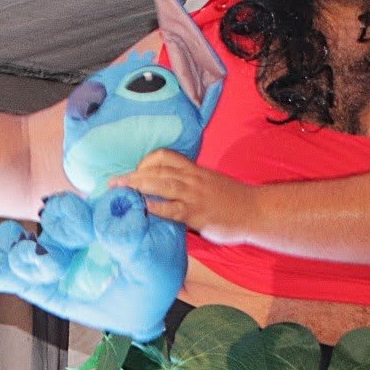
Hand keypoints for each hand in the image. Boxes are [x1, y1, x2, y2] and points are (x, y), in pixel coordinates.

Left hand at [123, 151, 261, 244]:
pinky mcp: (197, 213)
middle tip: (113, 182)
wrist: (256, 210)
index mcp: (195, 170)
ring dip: (138, 186)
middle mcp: (192, 178)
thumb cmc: (233, 200)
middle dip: (132, 175)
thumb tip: (168, 191)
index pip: (165, 156)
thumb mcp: (210, 183)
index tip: (135, 171)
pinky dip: (156, 207)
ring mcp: (194, 195)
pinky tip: (143, 209)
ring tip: (120, 191)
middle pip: (157, 169)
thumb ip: (190, 184)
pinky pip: (173, 208)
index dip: (145, 161)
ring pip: (161, 184)